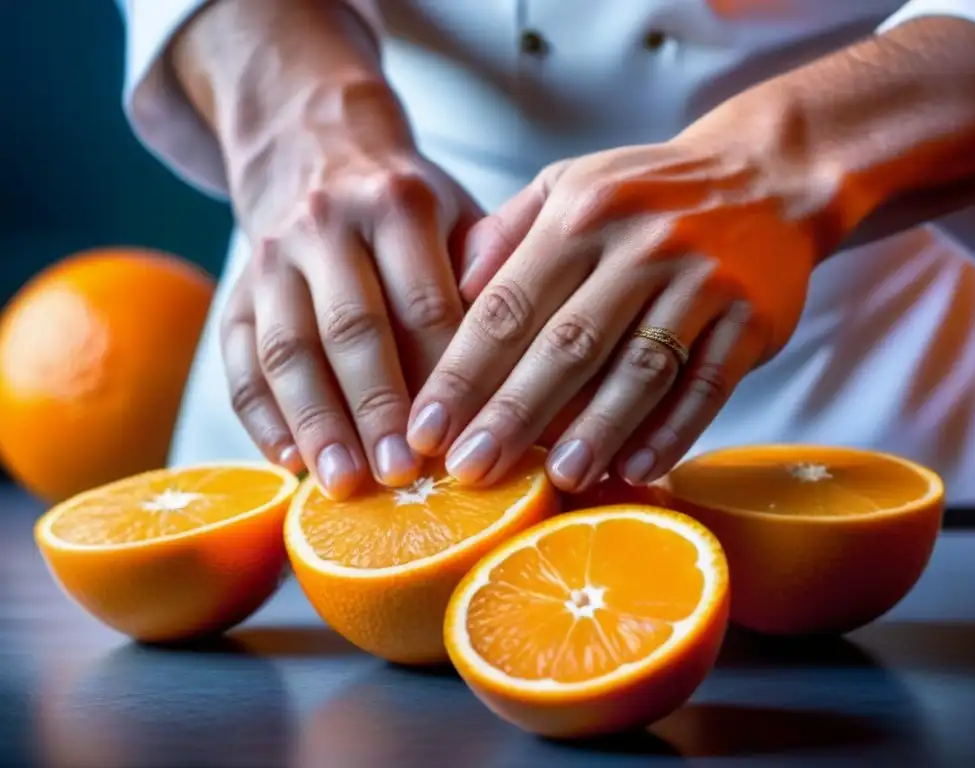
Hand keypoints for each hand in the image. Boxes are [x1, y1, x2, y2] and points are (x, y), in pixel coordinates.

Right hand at [174, 1, 481, 496]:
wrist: (314, 148)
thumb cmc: (407, 207)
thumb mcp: (458, 214)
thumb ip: (489, 279)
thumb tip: (536, 372)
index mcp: (397, 204)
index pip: (425, 303)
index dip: (443, 374)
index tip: (464, 436)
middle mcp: (326, 224)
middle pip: (352, 328)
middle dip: (377, 407)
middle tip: (403, 475)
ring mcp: (271, 257)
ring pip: (287, 349)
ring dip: (316, 423)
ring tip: (343, 484)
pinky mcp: (237, 290)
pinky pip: (239, 359)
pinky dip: (261, 416)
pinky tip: (287, 461)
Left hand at [409, 104, 841, 491]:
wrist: (767, 174)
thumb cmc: (646, 194)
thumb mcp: (570, 186)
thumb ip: (506, 234)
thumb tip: (450, 295)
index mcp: (579, 215)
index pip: (508, 304)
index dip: (463, 371)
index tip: (426, 429)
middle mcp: (640, 246)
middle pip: (567, 343)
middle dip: (513, 413)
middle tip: (469, 471)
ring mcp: (701, 282)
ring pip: (640, 368)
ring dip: (596, 430)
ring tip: (556, 480)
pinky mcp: (753, 318)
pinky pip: (708, 384)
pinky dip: (674, 431)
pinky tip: (637, 469)